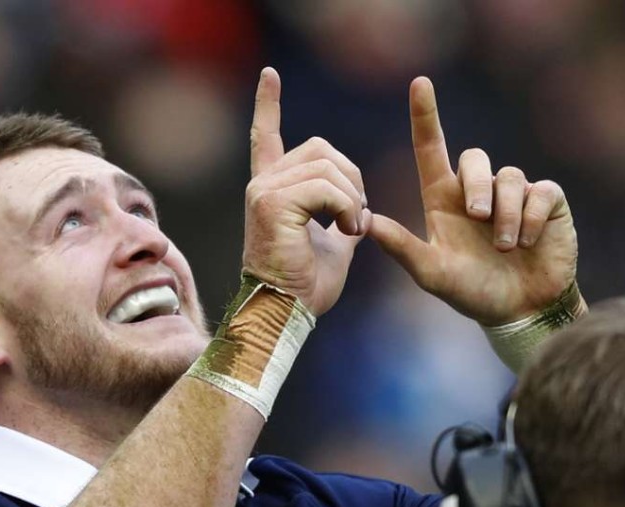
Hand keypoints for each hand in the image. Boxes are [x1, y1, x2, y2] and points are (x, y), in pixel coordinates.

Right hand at [243, 67, 368, 316]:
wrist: (284, 313)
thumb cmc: (305, 289)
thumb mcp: (333, 248)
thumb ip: (343, 221)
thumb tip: (362, 213)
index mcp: (273, 190)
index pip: (267, 137)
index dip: (268, 105)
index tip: (269, 74)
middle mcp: (263, 184)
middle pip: (321, 149)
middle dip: (352, 178)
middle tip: (358, 218)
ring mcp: (264, 191)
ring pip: (327, 167)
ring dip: (353, 199)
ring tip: (352, 230)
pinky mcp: (272, 203)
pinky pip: (326, 187)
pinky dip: (347, 208)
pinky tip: (348, 232)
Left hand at [369, 77, 580, 325]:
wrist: (520, 310)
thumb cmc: (472, 291)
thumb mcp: (432, 273)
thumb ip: (401, 247)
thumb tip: (365, 222)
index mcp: (443, 200)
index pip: (431, 148)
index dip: (425, 115)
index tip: (419, 83)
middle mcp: (477, 191)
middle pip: (474, 158)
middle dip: (477, 187)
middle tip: (478, 219)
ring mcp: (513, 194)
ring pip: (508, 176)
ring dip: (505, 214)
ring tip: (505, 246)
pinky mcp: (545, 201)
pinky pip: (539, 190)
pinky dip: (530, 218)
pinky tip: (528, 242)